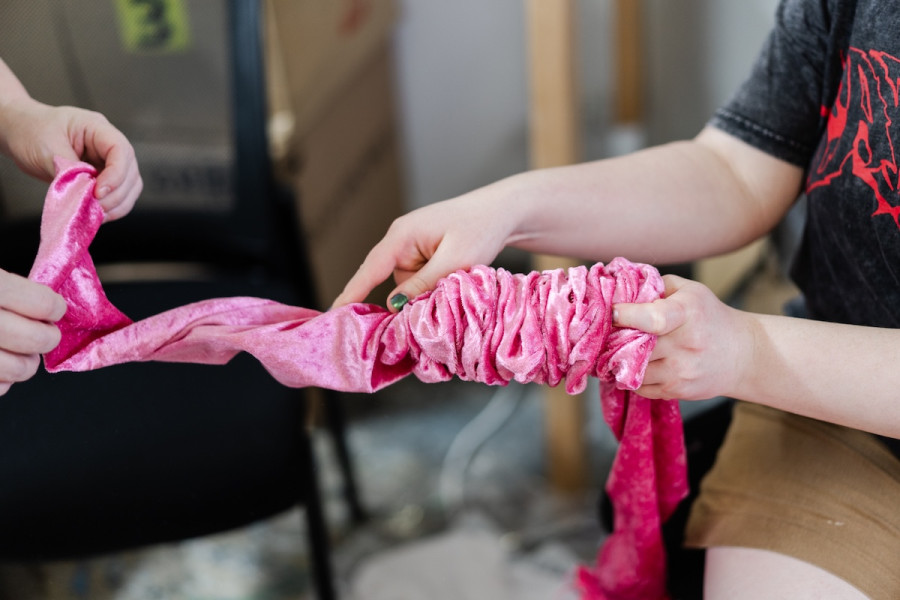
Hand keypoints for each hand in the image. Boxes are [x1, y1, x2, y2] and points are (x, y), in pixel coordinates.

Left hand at [0, 99, 141, 220]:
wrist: (21, 133)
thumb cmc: (31, 131)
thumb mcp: (47, 148)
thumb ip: (70, 171)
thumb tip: (86, 195)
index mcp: (96, 127)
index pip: (121, 150)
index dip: (116, 174)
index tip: (98, 192)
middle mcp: (108, 144)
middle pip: (130, 172)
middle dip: (116, 194)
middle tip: (95, 207)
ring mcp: (108, 161)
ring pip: (130, 186)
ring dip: (117, 204)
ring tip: (96, 213)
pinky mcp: (104, 177)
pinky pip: (119, 195)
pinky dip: (111, 208)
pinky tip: (96, 213)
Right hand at [0, 269, 65, 395]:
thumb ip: (10, 286)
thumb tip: (48, 301)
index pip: (41, 303)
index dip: (53, 308)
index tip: (54, 309)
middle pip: (35, 339)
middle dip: (47, 337)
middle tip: (42, 332)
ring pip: (18, 369)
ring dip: (26, 363)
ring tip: (19, 351)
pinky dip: (2, 380)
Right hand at [332, 187, 518, 310]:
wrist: (503, 210)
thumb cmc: (481, 228)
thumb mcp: (455, 261)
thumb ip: (423, 285)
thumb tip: (393, 306)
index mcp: (402, 235)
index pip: (369, 270)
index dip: (351, 294)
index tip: (332, 316)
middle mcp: (401, 241)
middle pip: (391, 284)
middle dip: (410, 299)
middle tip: (437, 302)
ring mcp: (412, 249)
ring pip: (409, 287)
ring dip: (428, 293)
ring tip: (458, 277)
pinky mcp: (424, 256)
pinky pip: (419, 282)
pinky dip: (434, 287)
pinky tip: (454, 278)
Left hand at [612, 274, 754, 400]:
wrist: (742, 354)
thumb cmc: (709, 316)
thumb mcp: (689, 290)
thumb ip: (655, 286)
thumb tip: (620, 291)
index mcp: (687, 313)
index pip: (652, 319)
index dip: (626, 316)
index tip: (613, 313)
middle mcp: (685, 344)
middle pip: (634, 345)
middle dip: (615, 338)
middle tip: (609, 332)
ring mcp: (681, 371)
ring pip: (631, 368)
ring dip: (619, 359)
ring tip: (620, 348)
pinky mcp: (676, 390)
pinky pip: (639, 386)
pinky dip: (631, 375)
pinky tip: (635, 364)